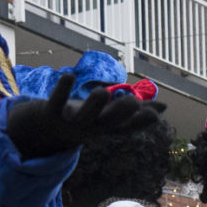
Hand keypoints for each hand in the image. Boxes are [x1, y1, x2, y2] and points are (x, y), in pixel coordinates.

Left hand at [5, 83, 163, 158]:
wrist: (42, 131)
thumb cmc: (82, 118)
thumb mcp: (109, 116)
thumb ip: (135, 112)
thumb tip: (164, 108)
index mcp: (106, 127)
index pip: (127, 126)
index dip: (140, 122)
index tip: (155, 116)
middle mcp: (90, 127)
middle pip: (108, 122)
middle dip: (120, 112)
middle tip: (133, 101)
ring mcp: (71, 122)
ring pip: (84, 115)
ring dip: (93, 103)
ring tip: (103, 92)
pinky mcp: (51, 113)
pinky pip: (57, 101)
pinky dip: (62, 89)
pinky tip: (68, 75)